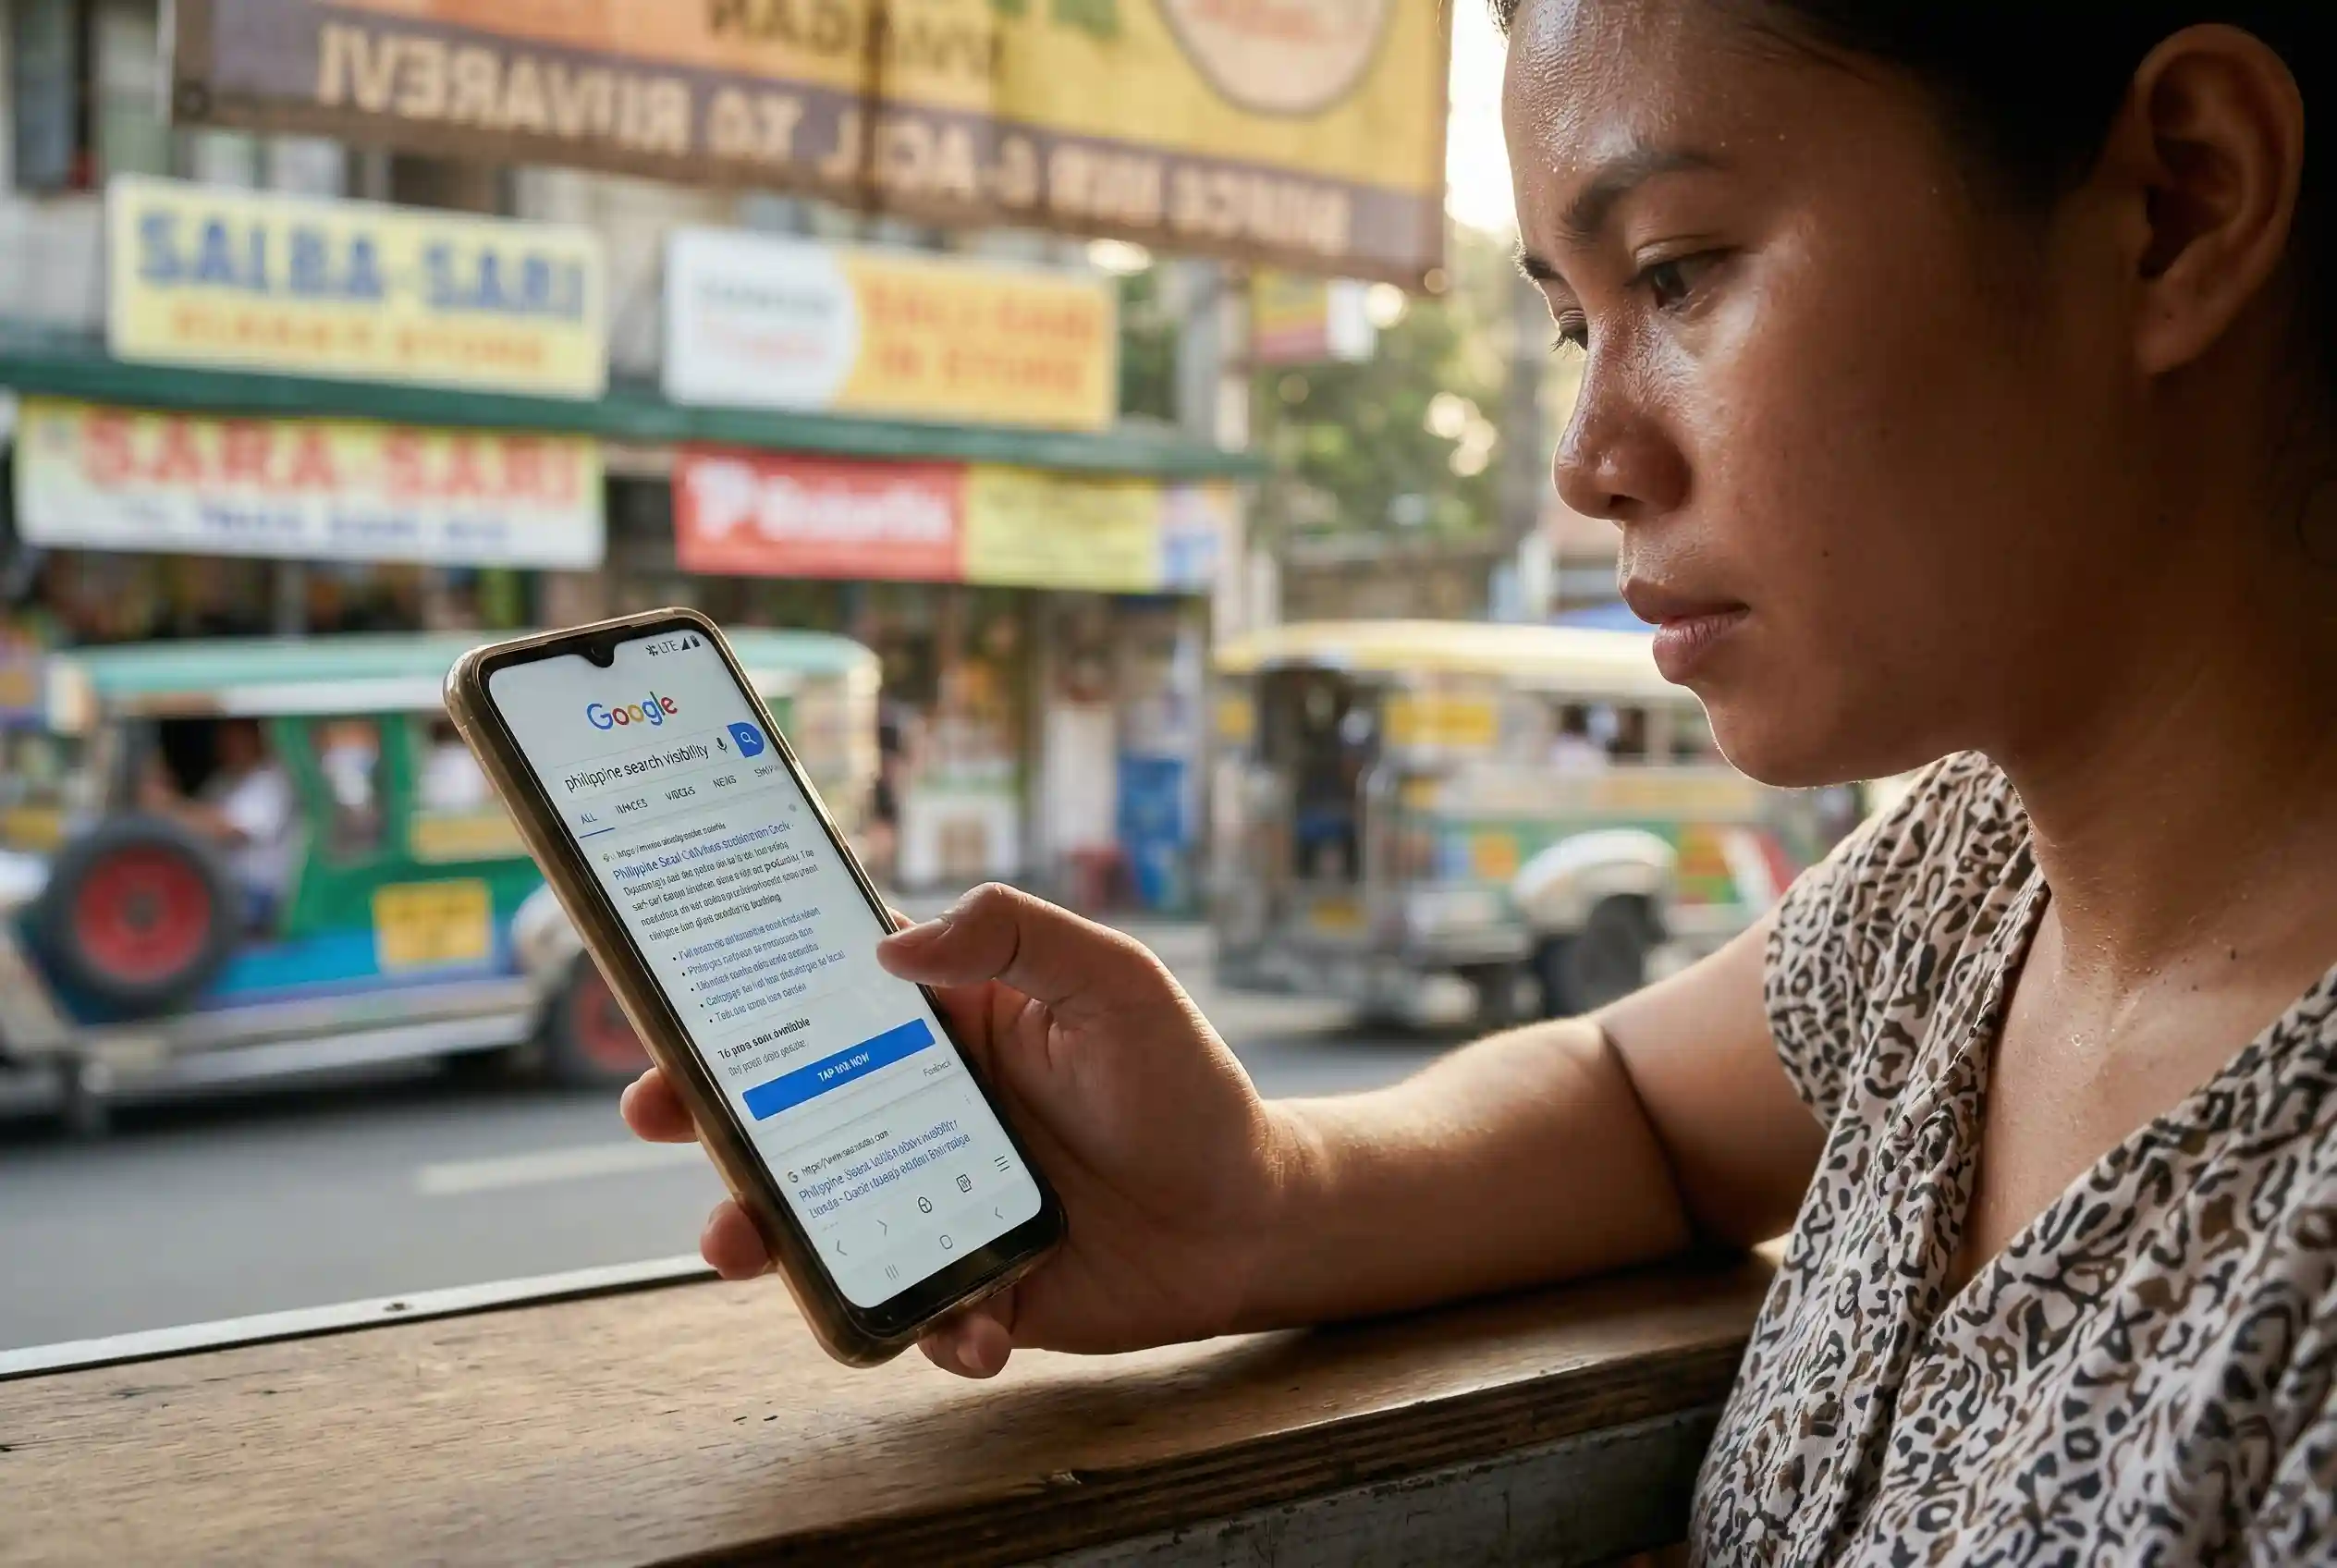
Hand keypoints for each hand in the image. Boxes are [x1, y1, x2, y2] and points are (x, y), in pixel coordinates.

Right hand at [620, 884, 1298, 1377]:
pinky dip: (931, 1331)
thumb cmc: (1181, 1083)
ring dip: (774, 1242)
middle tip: (660, 1118)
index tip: (668, 1017)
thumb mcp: (1114, 981)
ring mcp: (934, 1204)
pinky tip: (969, 1333)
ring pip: (822, 1226)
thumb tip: (892, 942)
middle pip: (788, 1118)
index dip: (735, 1010)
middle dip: (708, 1122)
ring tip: (751, 1252)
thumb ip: (1016, 936)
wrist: (1249, 1217)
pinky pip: (917, 1316)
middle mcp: (920, 1115)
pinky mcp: (969, 1288)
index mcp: (942, 1031)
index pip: (820, 1007)